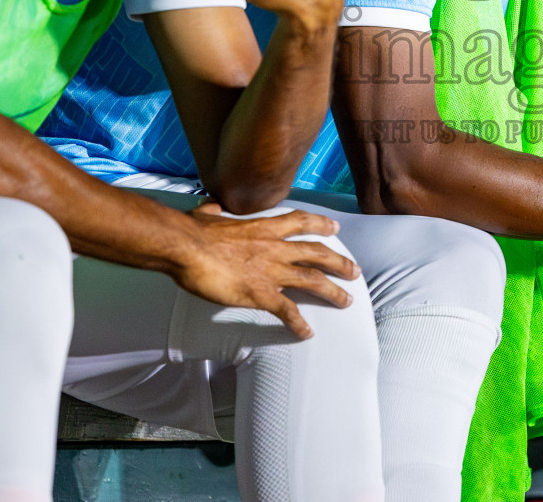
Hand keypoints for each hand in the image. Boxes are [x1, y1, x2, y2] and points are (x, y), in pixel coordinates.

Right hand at [173, 204, 360, 338]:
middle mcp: (274, 248)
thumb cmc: (193, 232)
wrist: (187, 247)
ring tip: (346, 301)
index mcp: (262, 228)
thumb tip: (210, 209)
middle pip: (317, 253)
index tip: (334, 228)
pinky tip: (306, 333)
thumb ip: (213, 213)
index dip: (320, 225)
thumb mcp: (207, 216)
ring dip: (332, 292)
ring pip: (312, 281)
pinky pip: (287, 311)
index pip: (300, 222)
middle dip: (339, 263)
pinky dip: (298, 323)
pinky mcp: (261, 294)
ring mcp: (270, 271)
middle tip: (354, 272)